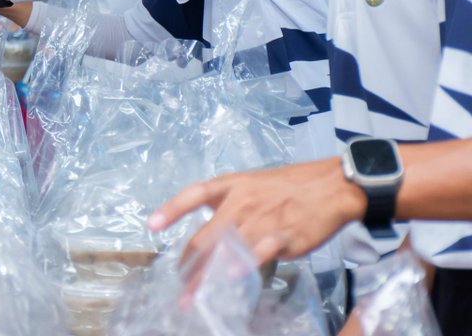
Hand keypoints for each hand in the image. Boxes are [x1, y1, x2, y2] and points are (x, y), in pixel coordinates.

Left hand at [148, 157, 365, 267]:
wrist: (330, 186)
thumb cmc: (287, 187)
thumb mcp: (250, 184)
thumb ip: (227, 204)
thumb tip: (209, 231)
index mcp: (229, 186)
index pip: (193, 194)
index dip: (171, 209)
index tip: (151, 225)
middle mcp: (240, 202)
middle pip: (205, 237)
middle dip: (189, 267)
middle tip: (180, 287)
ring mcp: (260, 220)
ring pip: (225, 251)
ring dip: (208, 278)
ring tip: (195, 297)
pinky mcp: (282, 237)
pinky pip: (257, 254)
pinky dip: (242, 267)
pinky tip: (229, 278)